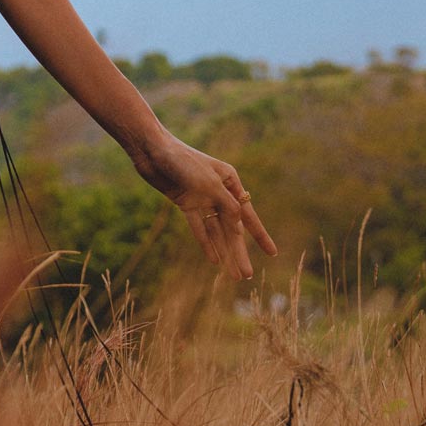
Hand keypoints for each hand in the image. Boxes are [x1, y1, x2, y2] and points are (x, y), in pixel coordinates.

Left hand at [131, 128, 276, 280]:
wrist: (152, 150)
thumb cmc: (183, 161)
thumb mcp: (209, 184)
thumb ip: (226, 206)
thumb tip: (240, 228)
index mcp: (230, 181)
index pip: (248, 214)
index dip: (260, 235)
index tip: (273, 253)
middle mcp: (218, 191)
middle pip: (232, 227)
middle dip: (240, 251)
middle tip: (247, 276)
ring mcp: (202, 198)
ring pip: (216, 230)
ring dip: (224, 251)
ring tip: (233, 275)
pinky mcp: (185, 203)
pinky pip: (199, 227)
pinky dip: (206, 243)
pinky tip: (215, 261)